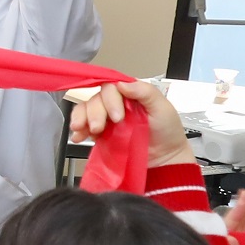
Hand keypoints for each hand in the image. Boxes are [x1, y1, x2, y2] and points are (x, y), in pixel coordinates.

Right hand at [67, 78, 194, 171]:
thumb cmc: (167, 132)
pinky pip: (82, 126)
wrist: (164, 159)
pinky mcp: (99, 133)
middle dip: (95, 113)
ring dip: (81, 118)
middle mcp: (115, 103)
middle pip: (96, 98)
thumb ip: (145, 92)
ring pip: (85, 109)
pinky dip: (78, 130)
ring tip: (84, 130)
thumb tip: (122, 84)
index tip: (117, 116)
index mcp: (130, 93)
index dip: (109, 99)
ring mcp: (106, 118)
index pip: (111, 87)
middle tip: (100, 127)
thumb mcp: (163, 108)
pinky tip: (78, 136)